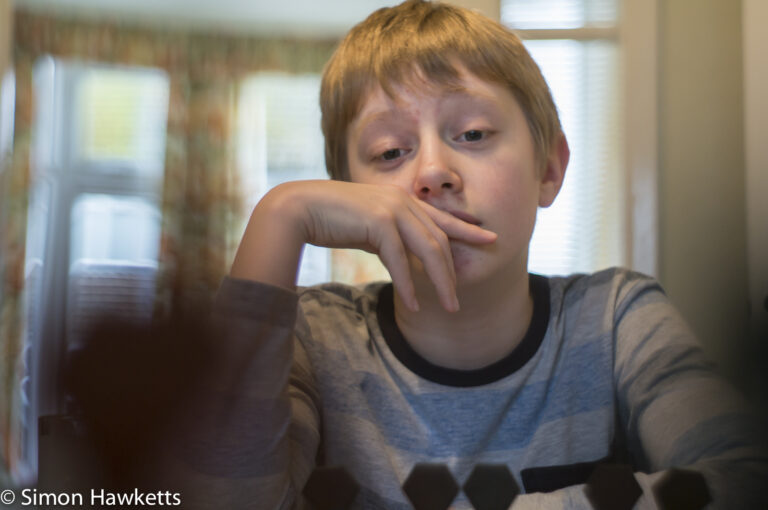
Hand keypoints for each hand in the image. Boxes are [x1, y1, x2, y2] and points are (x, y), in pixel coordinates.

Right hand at [232, 180, 496, 311]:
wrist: (298, 208)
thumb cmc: (330, 218)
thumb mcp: (368, 227)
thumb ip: (390, 237)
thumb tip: (404, 258)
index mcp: (402, 199)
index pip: (442, 219)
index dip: (468, 230)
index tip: (490, 239)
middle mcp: (402, 201)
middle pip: (439, 240)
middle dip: (452, 272)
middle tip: (459, 300)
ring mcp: (392, 208)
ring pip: (428, 249)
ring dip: (439, 282)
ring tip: (448, 307)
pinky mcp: (378, 221)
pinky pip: (400, 259)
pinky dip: (408, 284)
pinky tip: (415, 304)